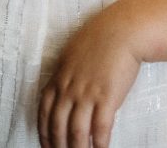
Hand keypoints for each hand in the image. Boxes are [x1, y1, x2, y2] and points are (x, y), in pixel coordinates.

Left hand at [39, 10, 141, 147]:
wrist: (123, 30)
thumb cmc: (101, 37)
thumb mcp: (73, 53)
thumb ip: (66, 73)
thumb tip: (63, 88)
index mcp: (59, 78)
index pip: (44, 112)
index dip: (44, 132)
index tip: (46, 145)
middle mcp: (69, 89)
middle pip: (57, 126)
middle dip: (58, 146)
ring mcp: (87, 95)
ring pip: (76, 132)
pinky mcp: (107, 98)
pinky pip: (100, 128)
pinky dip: (99, 144)